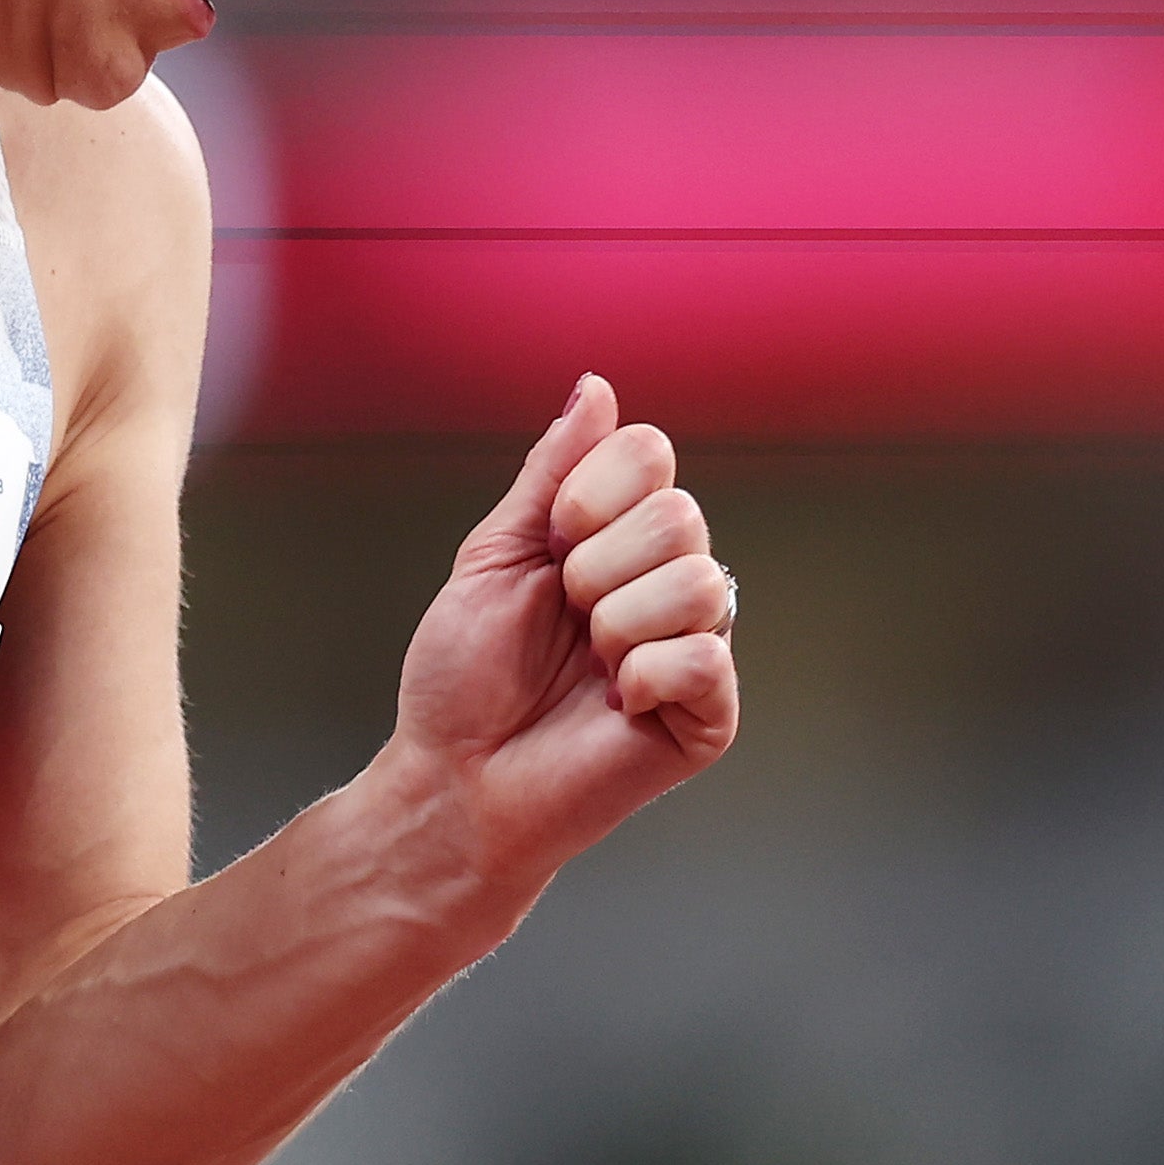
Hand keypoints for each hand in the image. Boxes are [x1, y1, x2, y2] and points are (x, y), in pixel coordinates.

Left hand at [384, 374, 741, 878]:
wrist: (453, 780)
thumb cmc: (463, 678)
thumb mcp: (496, 556)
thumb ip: (550, 473)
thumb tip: (596, 384)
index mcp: (620, 538)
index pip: (652, 455)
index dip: (590, 493)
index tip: (550, 546)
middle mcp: (667, 583)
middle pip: (680, 515)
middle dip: (596, 567)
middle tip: (565, 618)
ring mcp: (695, 648)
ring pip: (698, 582)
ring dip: (616, 624)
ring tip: (588, 668)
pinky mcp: (709, 715)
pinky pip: (705, 657)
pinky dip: (644, 677)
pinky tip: (616, 706)